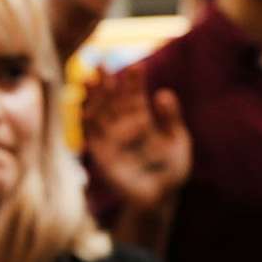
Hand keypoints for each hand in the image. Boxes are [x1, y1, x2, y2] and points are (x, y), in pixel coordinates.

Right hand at [83, 66, 189, 210]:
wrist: (159, 198)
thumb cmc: (171, 170)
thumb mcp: (177, 141)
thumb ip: (171, 118)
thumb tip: (163, 92)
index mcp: (141, 119)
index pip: (133, 95)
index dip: (133, 81)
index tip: (136, 66)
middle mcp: (123, 126)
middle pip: (111, 99)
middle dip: (106, 81)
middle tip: (102, 62)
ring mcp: (110, 139)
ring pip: (98, 112)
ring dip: (92, 96)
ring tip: (89, 79)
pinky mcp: (101, 154)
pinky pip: (90, 135)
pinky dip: (86, 121)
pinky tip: (83, 106)